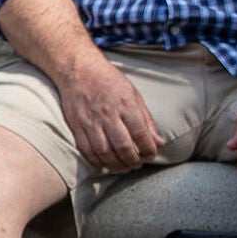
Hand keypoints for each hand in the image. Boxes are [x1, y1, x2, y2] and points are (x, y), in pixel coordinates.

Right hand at [60, 55, 164, 173]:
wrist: (79, 70)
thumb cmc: (109, 82)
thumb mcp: (134, 95)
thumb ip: (147, 120)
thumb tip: (159, 142)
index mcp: (126, 105)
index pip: (141, 134)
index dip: (148, 149)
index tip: (151, 154)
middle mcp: (108, 115)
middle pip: (123, 146)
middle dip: (134, 160)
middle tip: (138, 164)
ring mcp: (91, 122)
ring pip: (104, 152)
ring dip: (116, 164)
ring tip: (125, 166)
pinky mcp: (77, 126)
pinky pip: (87, 150)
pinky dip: (97, 161)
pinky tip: (106, 163)